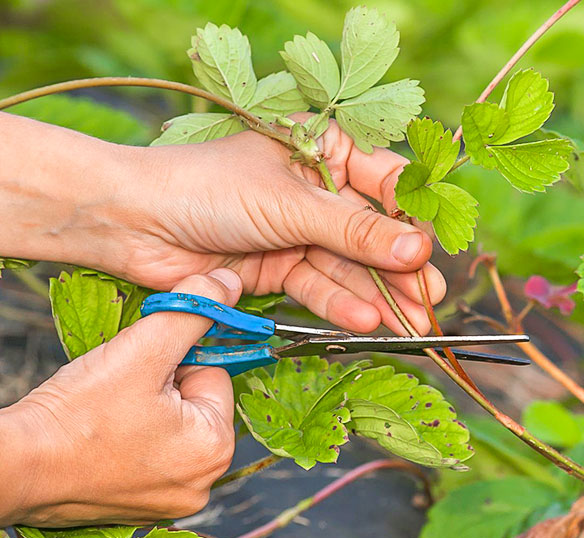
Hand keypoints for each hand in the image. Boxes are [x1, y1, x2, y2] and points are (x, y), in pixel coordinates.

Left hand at [0, 113, 445, 334]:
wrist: (133, 223)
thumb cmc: (209, 189)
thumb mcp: (292, 205)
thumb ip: (355, 232)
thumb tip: (416, 250)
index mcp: (323, 150)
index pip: (385, 181)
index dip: (411, 216)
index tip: (433, 248)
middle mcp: (315, 191)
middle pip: (370, 232)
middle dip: (399, 268)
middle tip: (430, 299)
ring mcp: (297, 231)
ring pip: (347, 266)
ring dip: (377, 295)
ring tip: (409, 323)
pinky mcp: (278, 267)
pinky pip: (318, 287)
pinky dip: (339, 304)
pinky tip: (365, 321)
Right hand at [0, 269, 241, 525]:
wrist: (15, 466)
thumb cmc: (77, 414)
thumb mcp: (144, 349)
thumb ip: (192, 310)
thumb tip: (229, 283)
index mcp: (215, 448)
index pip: (214, 374)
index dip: (174, 361)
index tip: (139, 370)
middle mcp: (202, 482)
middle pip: (194, 401)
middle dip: (161, 385)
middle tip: (118, 392)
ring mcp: (171, 499)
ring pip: (170, 423)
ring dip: (144, 408)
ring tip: (107, 413)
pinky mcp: (140, 504)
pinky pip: (149, 450)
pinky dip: (129, 435)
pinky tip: (101, 434)